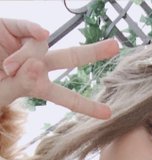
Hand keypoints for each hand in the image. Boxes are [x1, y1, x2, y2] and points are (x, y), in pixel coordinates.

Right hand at [0, 18, 118, 117]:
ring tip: (6, 68)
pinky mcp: (9, 27)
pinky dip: (30, 32)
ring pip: (42, 47)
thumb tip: (38, 66)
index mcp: (36, 86)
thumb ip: (22, 83)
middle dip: (93, 52)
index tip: (109, 114)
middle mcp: (35, 63)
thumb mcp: (3, 92)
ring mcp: (24, 44)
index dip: (86, 106)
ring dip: (26, 58)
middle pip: (70, 57)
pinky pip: (29, 27)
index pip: (66, 97)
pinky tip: (40, 33)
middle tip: (116, 46)